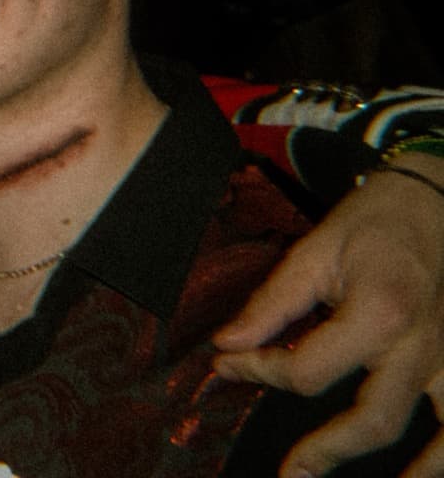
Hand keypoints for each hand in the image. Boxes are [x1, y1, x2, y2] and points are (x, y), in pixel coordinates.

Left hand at [214, 156, 443, 476]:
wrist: (435, 200)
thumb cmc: (373, 221)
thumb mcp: (313, 252)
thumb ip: (271, 304)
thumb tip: (229, 344)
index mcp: (378, 313)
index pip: (309, 371)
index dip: (260, 373)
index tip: (229, 364)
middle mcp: (422, 345)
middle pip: (373, 418)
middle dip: (325, 451)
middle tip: (289, 473)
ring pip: (436, 438)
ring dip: (406, 472)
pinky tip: (423, 475)